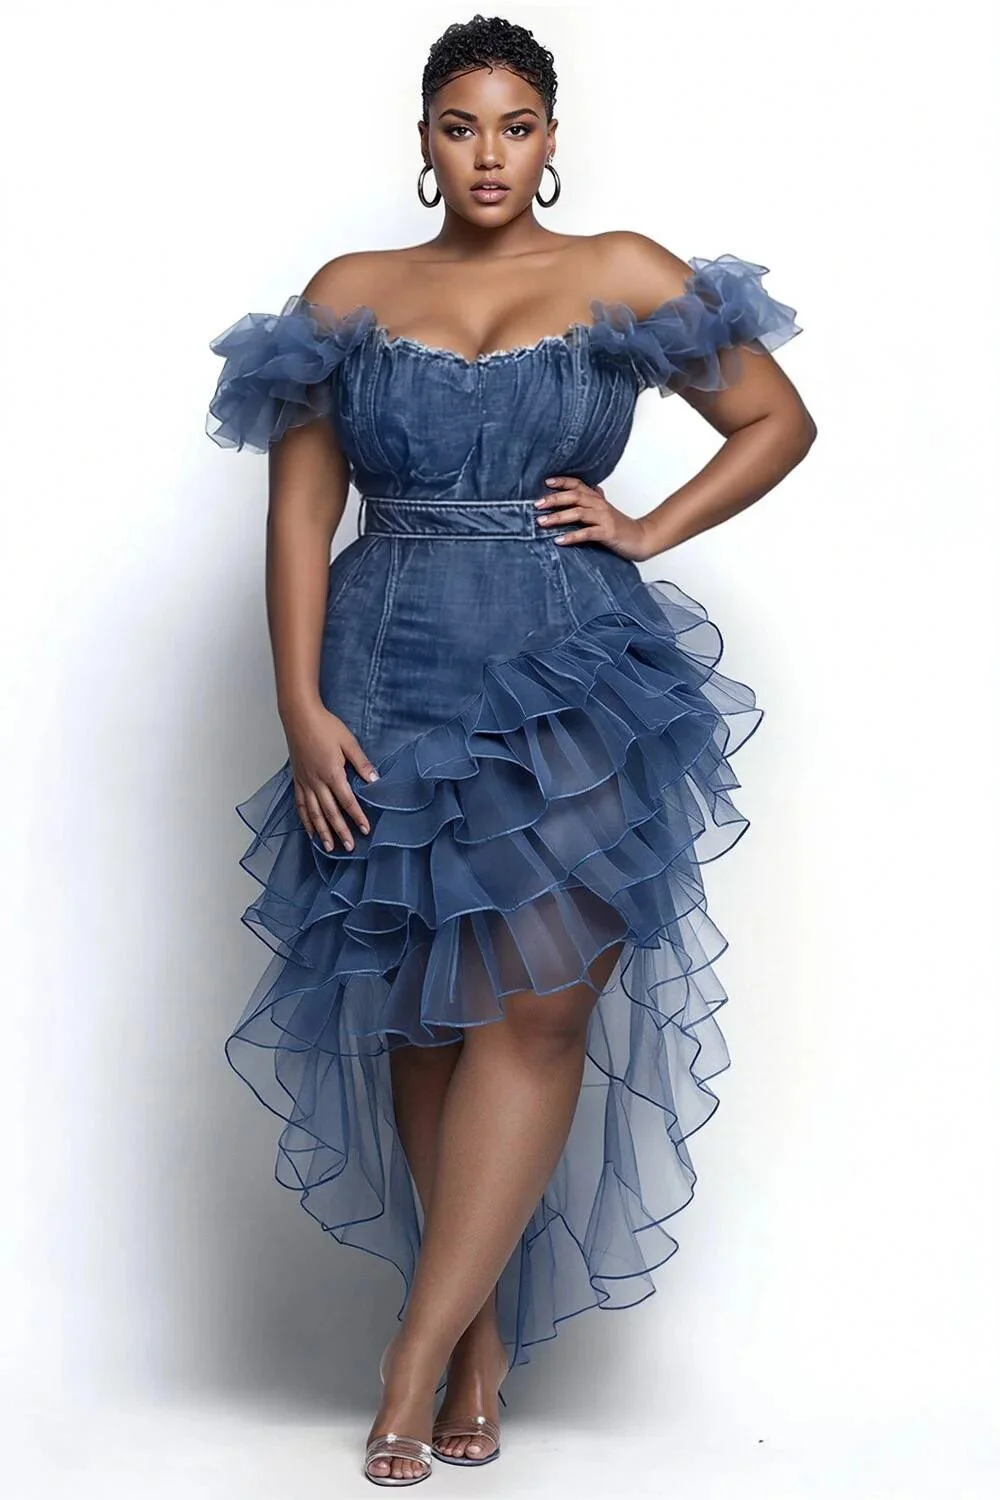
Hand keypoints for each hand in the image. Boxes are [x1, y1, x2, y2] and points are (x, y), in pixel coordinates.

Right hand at [283, 702, 379, 852]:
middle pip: (330, 812)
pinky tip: (310, 831)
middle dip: (341, 831)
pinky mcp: (297, 779)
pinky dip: (305, 820)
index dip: (357, 816)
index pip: (347, 801)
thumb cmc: (325, 726)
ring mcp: (305, 782)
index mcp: (332, 772)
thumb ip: (361, 762)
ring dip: (322, 831)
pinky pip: (301, 804)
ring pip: (314, 813)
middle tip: (349, 847)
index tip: (365, 829)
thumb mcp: (348, 742)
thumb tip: (375, 779)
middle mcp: (316, 781)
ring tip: (329, 847)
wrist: (299, 716)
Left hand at [535, 477, 652, 559]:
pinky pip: (587, 533)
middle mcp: (599, 505)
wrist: (642, 538)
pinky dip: (572, 536)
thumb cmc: (620, 526)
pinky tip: (559, 540)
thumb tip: (589, 488)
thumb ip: (594, 500)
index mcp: (597, 499)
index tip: (546, 482)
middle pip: (574, 496)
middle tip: (536, 505)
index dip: (562, 481)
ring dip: (558, 517)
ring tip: (542, 523)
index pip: (577, 484)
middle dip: (554, 499)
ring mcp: (604, 518)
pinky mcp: (608, 533)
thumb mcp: (604, 511)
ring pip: (578, 513)